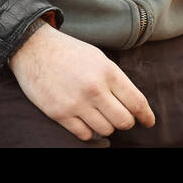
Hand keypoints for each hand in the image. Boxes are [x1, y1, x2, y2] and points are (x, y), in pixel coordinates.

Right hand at [9, 22, 155, 141]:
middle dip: (126, 122)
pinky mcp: (59, 113)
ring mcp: (76, 103)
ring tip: (99, 116)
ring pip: (105, 130)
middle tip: (121, 118)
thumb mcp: (98, 58)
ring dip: (106, 126)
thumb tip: (133, 104)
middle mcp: (95, 89)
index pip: (136, 102)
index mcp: (107, 72)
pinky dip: (88, 131)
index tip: (148, 122)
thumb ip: (115, 79)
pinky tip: (85, 121)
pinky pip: (84, 135)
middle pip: (124, 121)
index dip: (146, 116)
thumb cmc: (69, 52)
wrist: (33, 48)